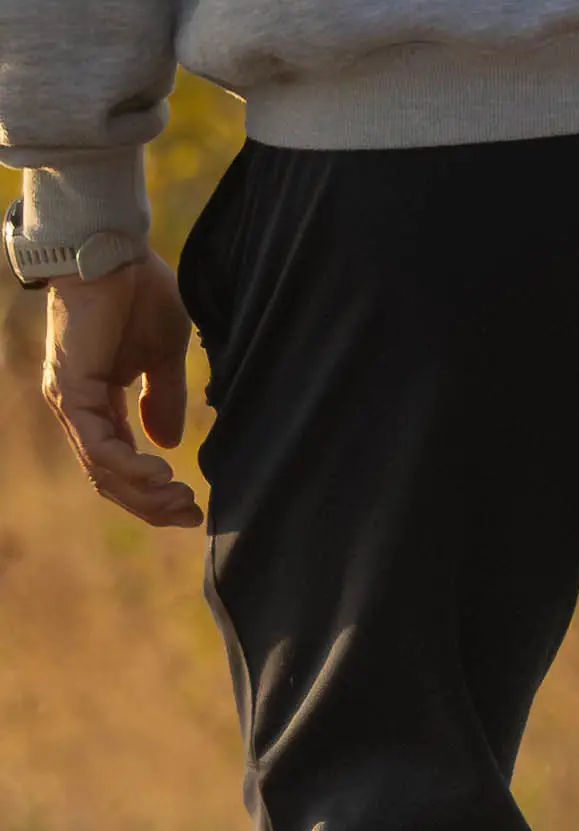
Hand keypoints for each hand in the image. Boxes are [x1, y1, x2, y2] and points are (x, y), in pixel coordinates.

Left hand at [37, 255, 198, 525]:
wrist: (113, 253)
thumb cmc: (139, 294)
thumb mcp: (163, 357)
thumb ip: (164, 398)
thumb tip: (167, 443)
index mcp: (97, 399)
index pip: (118, 463)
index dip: (153, 492)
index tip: (193, 507)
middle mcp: (77, 406)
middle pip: (108, 478)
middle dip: (151, 504)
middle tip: (191, 514)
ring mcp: (70, 400)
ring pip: (102, 470)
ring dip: (143, 494)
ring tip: (181, 498)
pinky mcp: (71, 390)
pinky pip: (99, 447)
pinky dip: (130, 467)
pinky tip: (163, 473)